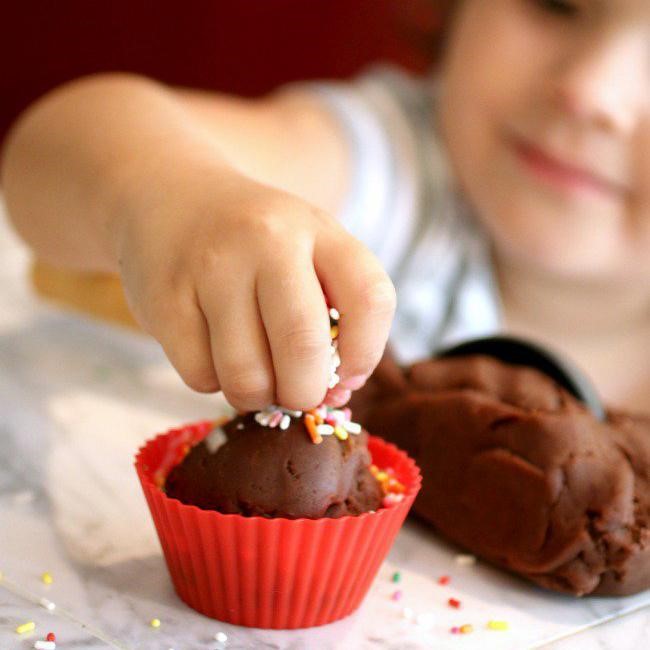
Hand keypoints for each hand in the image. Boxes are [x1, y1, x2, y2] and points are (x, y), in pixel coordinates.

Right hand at [113, 163, 395, 410]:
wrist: (175, 196)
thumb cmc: (258, 241)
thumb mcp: (309, 247)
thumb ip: (336, 310)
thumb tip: (333, 394)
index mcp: (318, 229)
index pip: (370, 299)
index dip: (366, 354)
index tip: (348, 375)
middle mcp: (266, 240)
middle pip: (303, 349)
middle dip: (305, 394)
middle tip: (298, 393)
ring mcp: (211, 268)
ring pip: (246, 376)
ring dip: (257, 395)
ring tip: (256, 375)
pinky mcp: (165, 299)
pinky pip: (201, 376)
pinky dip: (213, 380)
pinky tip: (214, 352)